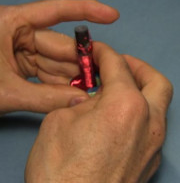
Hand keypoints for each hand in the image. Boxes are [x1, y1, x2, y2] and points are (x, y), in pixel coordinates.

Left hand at [0, 0, 118, 119]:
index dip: (86, 11)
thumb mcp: (4, 93)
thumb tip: (81, 100)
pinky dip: (61, 82)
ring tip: (89, 89)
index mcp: (10, 23)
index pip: (55, 11)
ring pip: (57, 60)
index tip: (111, 15)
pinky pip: (49, 71)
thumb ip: (45, 98)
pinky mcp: (25, 63)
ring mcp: (23, 48)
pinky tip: (72, 92)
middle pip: (59, 45)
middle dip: (79, 62)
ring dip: (72, 76)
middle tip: (99, 78)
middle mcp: (19, 32)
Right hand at [25, 43, 172, 182]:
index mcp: (124, 106)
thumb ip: (81, 101)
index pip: (117, 65)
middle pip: (155, 81)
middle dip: (136, 66)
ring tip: (116, 90)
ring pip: (158, 105)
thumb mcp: (60, 120)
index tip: (96, 49)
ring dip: (139, 89)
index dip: (104, 52)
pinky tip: (117, 118)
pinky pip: (151, 126)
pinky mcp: (150, 162)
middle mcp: (149, 123)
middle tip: (118, 64)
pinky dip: (138, 113)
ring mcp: (154, 146)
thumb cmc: (57, 167)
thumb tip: (91, 97)